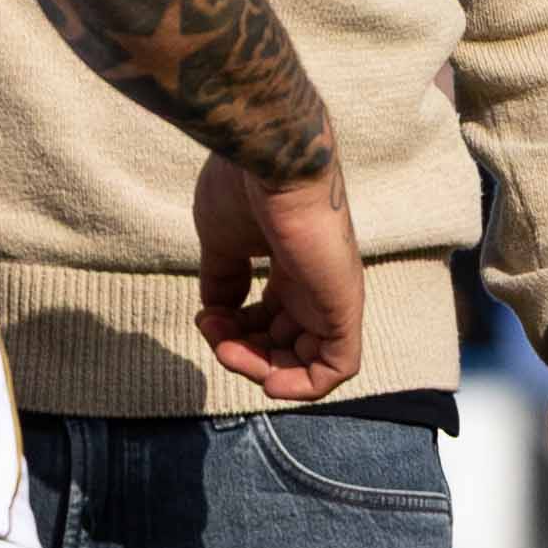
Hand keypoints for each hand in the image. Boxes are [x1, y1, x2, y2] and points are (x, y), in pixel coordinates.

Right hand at [192, 151, 364, 400]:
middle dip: (242, 351)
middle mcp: (315, 284)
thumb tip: (217, 313)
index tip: (204, 319)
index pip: (270, 319)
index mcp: (291, 266)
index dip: (234, 331)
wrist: (270, 162)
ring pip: (305, 361)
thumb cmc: (245, 189)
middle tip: (211, 334)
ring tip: (226, 348)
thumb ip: (222, 280)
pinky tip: (268, 381)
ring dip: (260, 368)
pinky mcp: (343, 308)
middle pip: (284, 343)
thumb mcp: (222, 242)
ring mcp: (331, 296)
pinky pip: (335, 367)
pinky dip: (303, 385)